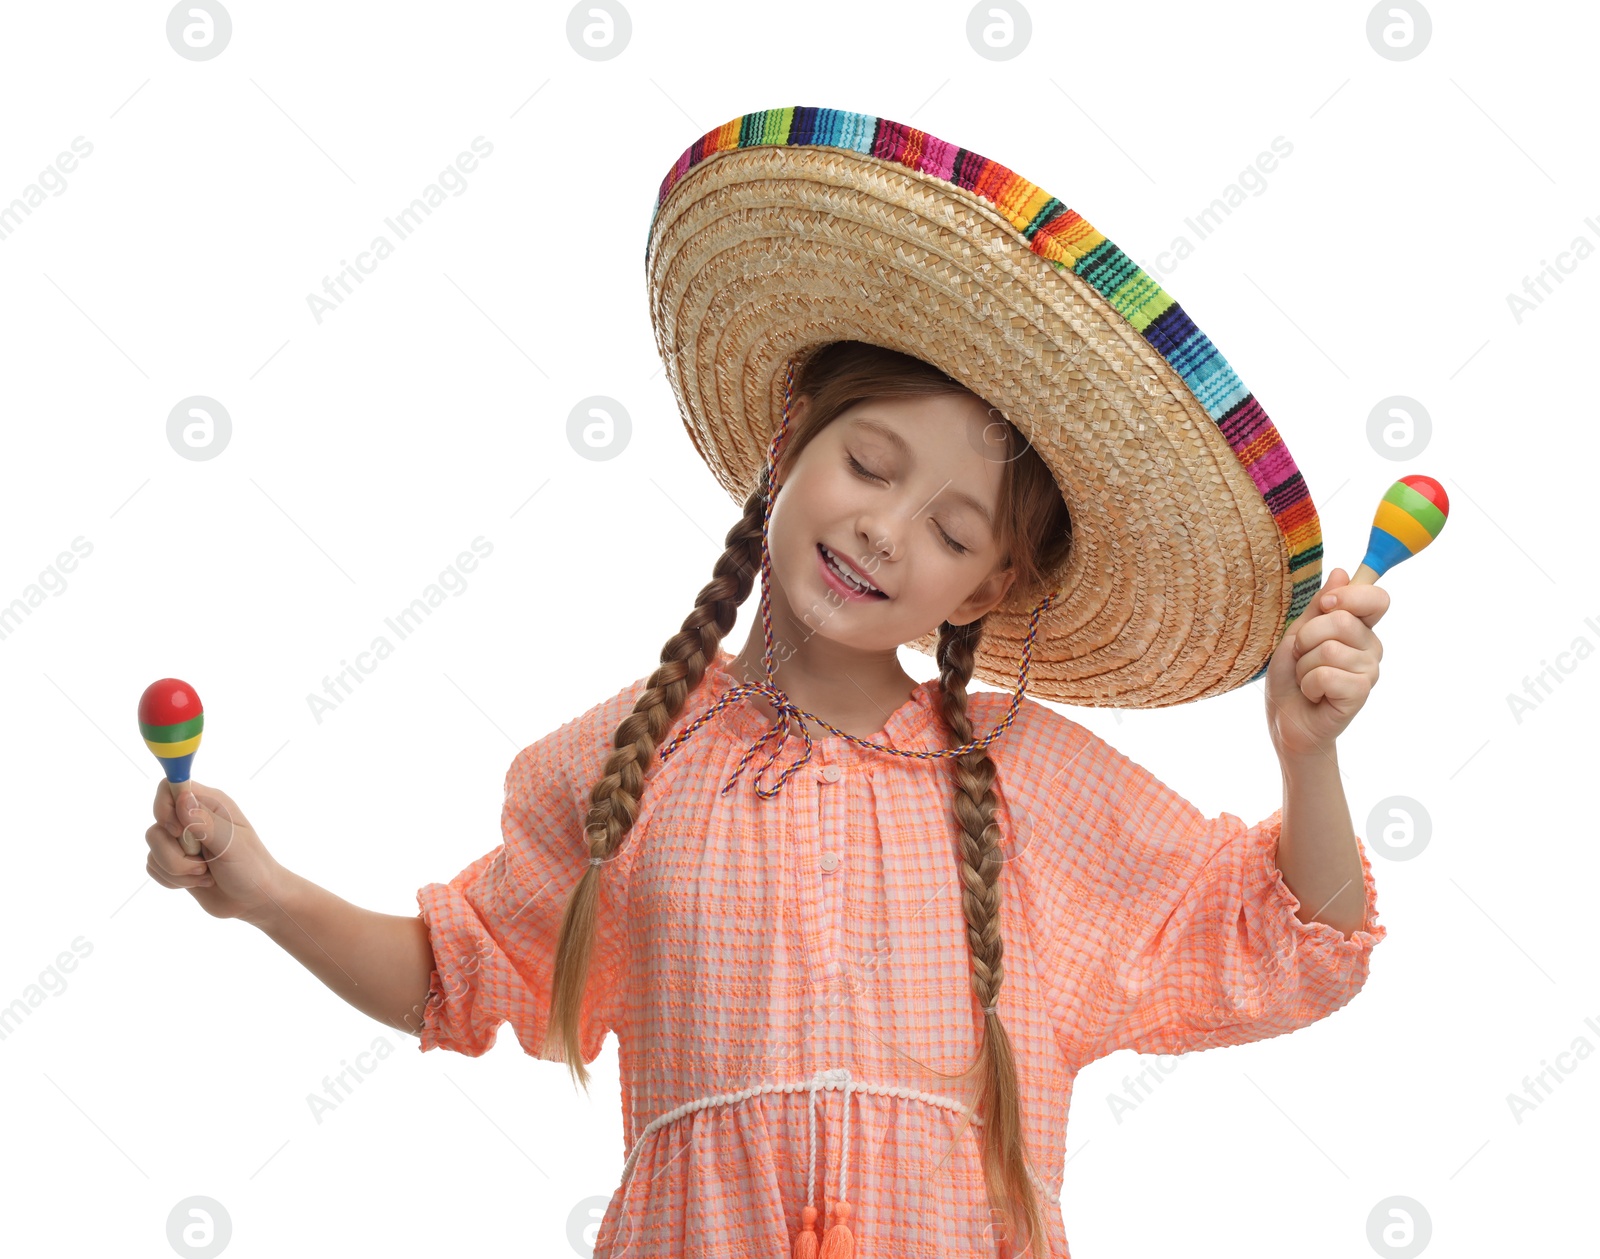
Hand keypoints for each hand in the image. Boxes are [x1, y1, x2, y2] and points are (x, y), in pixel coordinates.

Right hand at [145, 780, 287, 928]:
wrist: (253, 899)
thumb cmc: (251, 867)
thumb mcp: (232, 844)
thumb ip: (206, 822)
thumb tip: (182, 798)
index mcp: (210, 804)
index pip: (170, 788)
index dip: (163, 807)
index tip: (176, 831)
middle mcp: (192, 819)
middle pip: (156, 826)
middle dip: (174, 854)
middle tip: (203, 865)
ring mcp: (181, 842)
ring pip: (153, 850)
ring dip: (176, 871)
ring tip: (204, 876)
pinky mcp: (174, 862)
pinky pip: (153, 868)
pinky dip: (173, 881)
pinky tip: (199, 883)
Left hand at [1264, 567, 1388, 758]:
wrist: (1287, 721)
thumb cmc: (1291, 677)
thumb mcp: (1298, 635)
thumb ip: (1318, 607)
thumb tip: (1341, 571)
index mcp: (1359, 628)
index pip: (1377, 598)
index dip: (1349, 596)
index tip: (1324, 605)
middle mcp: (1371, 647)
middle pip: (1341, 621)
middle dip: (1306, 639)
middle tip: (1302, 657)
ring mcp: (1369, 671)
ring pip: (1329, 650)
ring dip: (1303, 666)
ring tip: (1307, 679)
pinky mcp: (1360, 693)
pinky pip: (1327, 675)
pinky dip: (1308, 684)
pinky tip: (1314, 695)